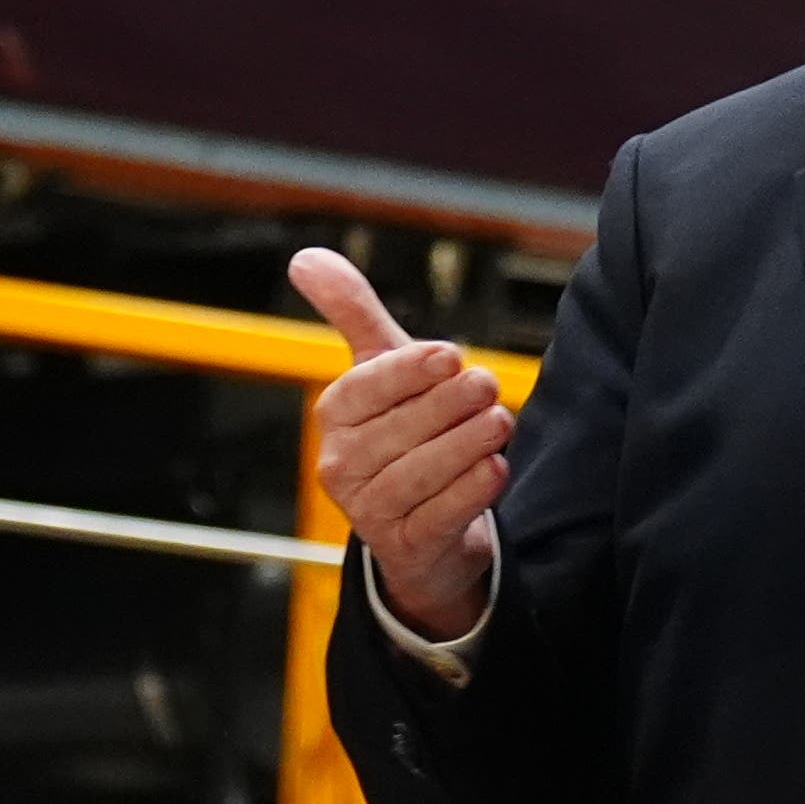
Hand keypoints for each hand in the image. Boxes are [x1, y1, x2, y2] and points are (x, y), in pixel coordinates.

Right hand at [293, 248, 508, 642]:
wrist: (423, 528)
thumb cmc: (402, 433)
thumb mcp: (380, 370)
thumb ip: (352, 313)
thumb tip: (305, 256)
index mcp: (334, 415)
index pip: (367, 386)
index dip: (410, 370)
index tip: (451, 355)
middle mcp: (342, 465)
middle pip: (402, 428)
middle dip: (452, 404)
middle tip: (488, 387)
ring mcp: (370, 512)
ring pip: (424, 471)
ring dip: (468, 443)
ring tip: (499, 422)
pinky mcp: (405, 547)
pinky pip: (441, 514)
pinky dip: (473, 489)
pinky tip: (495, 469)